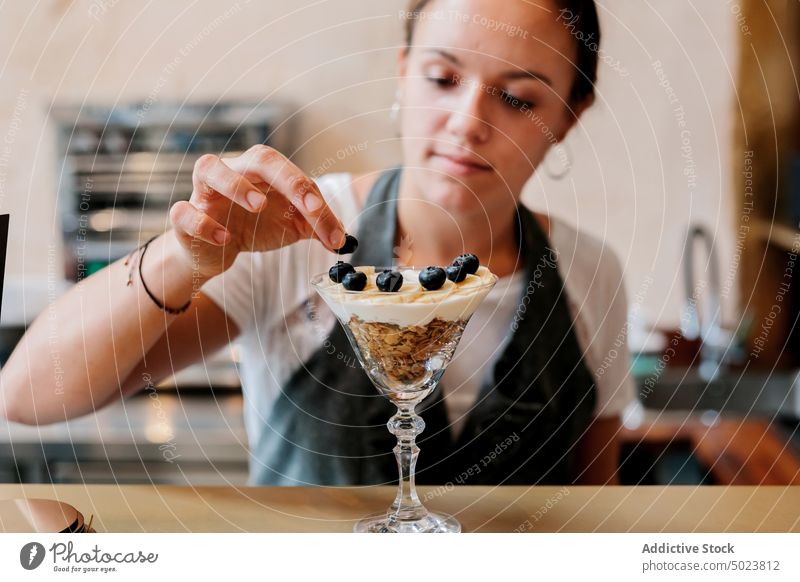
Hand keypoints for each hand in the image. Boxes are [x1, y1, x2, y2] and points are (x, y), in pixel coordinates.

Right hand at [169, 145, 346, 279]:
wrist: (215, 252)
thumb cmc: (253, 228)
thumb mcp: (291, 228)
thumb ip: (316, 228)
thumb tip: (343, 238)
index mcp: (263, 173)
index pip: (291, 173)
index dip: (312, 195)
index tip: (328, 224)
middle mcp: (233, 173)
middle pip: (258, 157)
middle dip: (286, 177)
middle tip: (306, 202)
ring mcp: (205, 193)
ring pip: (209, 168)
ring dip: (236, 184)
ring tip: (258, 205)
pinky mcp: (184, 217)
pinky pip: (184, 211)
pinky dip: (203, 223)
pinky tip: (224, 238)